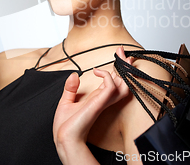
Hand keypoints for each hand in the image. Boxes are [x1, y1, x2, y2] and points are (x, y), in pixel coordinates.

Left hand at [53, 46, 131, 161]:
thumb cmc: (65, 126)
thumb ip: (71, 88)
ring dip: (123, 69)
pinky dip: (106, 76)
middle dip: (125, 66)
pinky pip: (110, 86)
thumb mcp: (66, 102)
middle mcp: (103, 100)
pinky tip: (96, 71)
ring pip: (123, 85)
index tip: (118, 57)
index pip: (113, 82)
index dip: (117, 70)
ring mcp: (102, 101)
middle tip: (123, 51)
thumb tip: (74, 75)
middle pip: (122, 81)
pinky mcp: (99, 103)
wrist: (63, 138)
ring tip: (121, 56)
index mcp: (97, 99)